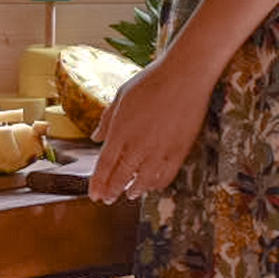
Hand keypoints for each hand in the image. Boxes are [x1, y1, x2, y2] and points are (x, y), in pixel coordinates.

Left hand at [85, 52, 212, 205]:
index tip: (94, 195)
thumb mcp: (121, 96)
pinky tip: (152, 185)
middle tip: (107, 200)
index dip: (98, 182)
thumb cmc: (149, 82)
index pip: (105, 164)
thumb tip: (96, 136)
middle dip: (112, 190)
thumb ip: (107, 119)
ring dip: (135, 190)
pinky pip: (166, 175)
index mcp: (120, 130)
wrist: (183, 77)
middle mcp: (138, 144)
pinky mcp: (179, 151)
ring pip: (144, 180)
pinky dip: (157, 184)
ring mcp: (160, 150)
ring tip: (129, 195)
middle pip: (122, 176)